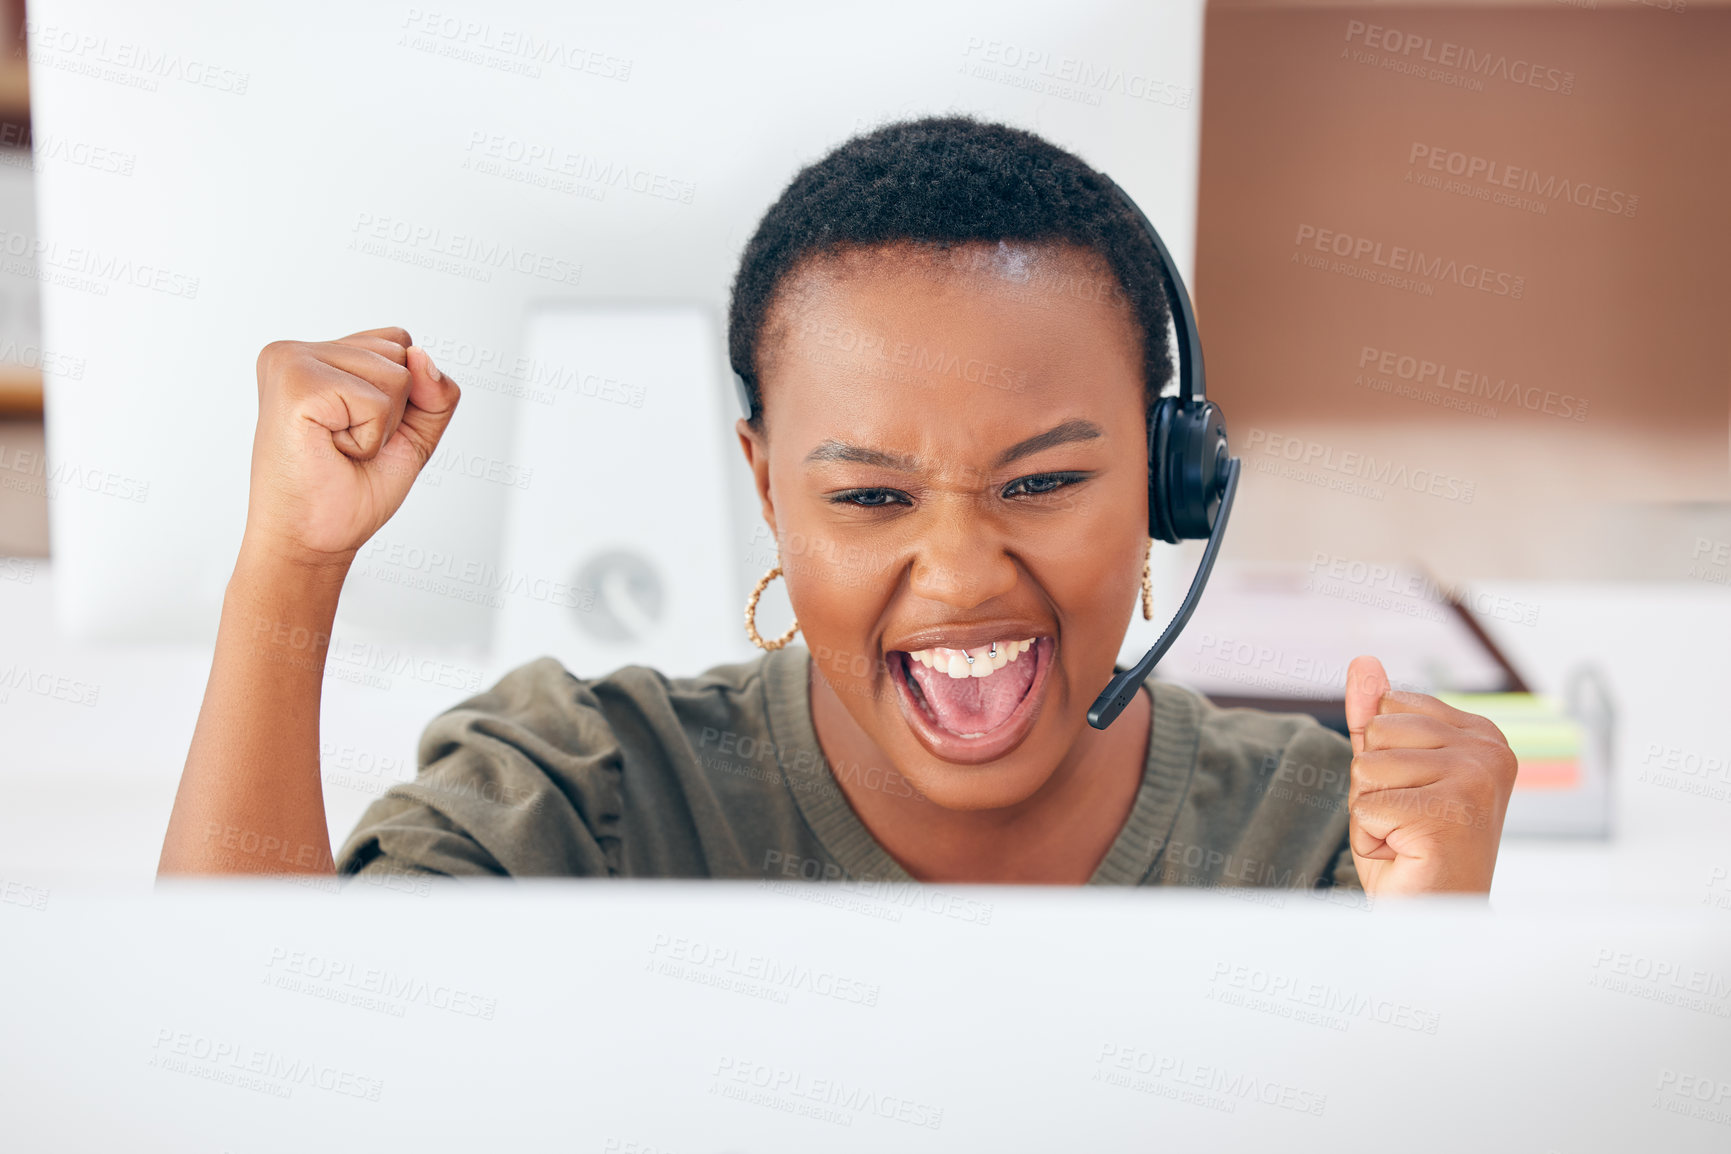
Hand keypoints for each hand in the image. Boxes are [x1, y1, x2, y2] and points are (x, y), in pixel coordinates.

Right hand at [244, 326, 458, 569]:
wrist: (312, 539)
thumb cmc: (350, 490)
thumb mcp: (413, 433)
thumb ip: (434, 392)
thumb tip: (421, 356)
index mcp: (318, 355)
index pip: (399, 341)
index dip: (402, 398)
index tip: (357, 430)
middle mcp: (297, 350)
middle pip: (401, 353)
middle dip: (393, 412)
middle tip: (346, 445)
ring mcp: (291, 361)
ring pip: (396, 374)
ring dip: (380, 427)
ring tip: (337, 447)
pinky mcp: (295, 382)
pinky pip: (377, 401)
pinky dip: (368, 439)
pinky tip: (330, 449)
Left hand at [1343, 655, 1518, 896]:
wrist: (1432, 917)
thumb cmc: (1411, 848)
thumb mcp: (1386, 772)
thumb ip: (1376, 717)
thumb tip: (1363, 662)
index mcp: (1482, 734)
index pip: (1389, 708)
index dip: (1381, 759)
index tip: (1414, 795)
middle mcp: (1489, 751)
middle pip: (1377, 733)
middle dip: (1372, 784)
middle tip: (1406, 822)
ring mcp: (1475, 781)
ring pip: (1367, 768)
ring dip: (1371, 811)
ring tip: (1406, 837)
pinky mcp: (1450, 814)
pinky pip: (1365, 806)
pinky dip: (1372, 838)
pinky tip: (1405, 854)